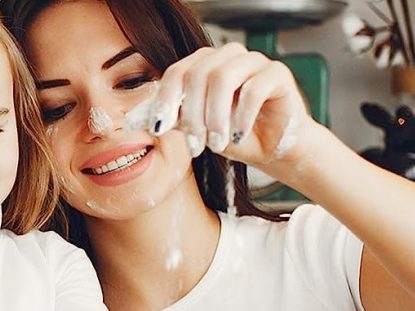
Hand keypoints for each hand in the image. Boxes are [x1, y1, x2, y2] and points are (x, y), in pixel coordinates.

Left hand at [124, 43, 319, 179]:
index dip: (165, 100)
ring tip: (216, 144)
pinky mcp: (277, 74)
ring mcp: (254, 61)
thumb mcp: (195, 131)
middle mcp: (228, 57)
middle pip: (199, 74)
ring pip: (223, 77)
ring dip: (215, 116)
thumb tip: (136, 121)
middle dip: (191, 114)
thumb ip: (170, 120)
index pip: (177, 72)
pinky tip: (238, 136)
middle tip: (194, 145)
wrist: (270, 149)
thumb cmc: (232, 137)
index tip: (158, 130)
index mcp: (204, 65)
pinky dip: (242, 116)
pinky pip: (255, 88)